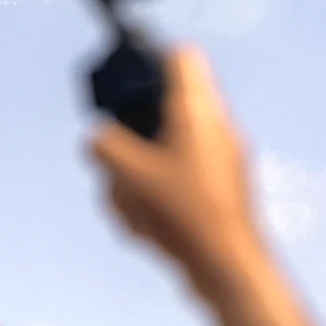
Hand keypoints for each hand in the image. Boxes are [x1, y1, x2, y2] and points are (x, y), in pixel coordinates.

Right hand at [90, 46, 262, 294]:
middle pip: (160, 112)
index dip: (148, 60)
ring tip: (131, 206)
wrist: (228, 268)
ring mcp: (218, 161)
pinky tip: (146, 227)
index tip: (124, 82)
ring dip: (138, 177)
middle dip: (130, 141)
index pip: (178, 58)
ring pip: (162, 153)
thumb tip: (97, 139)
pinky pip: (174, 183)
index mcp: (196, 112)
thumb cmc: (186, 214)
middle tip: (117, 163)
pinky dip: (154, 199)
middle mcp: (213, 129)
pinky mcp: (215, 191)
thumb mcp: (129, 174)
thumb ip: (104, 146)